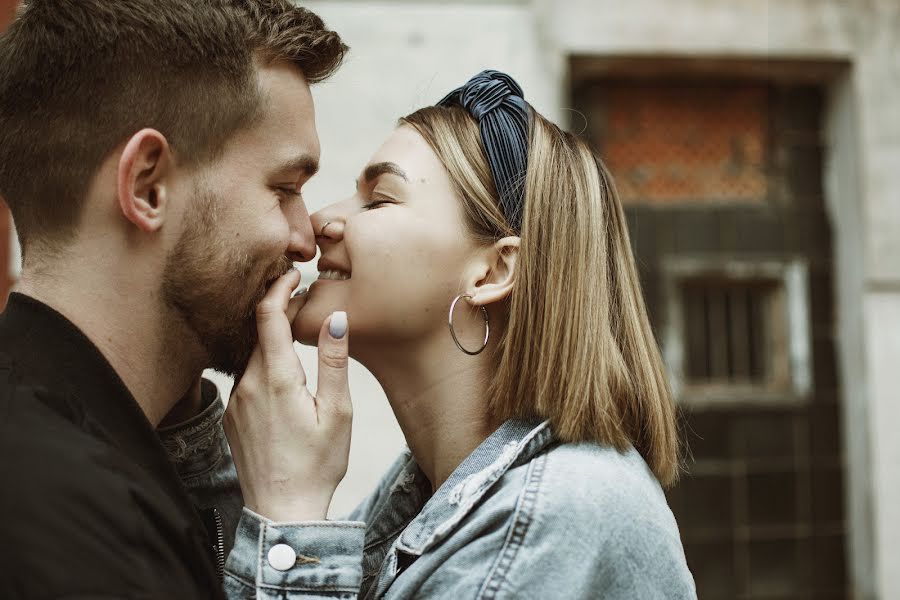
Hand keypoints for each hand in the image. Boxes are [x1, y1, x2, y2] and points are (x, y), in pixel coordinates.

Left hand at [223, 269, 351, 521]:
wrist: (282, 511)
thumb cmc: (317, 464)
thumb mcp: (337, 411)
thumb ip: (332, 361)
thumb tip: (334, 318)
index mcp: (276, 378)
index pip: (267, 315)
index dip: (278, 287)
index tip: (293, 273)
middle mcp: (247, 385)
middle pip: (258, 332)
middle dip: (278, 310)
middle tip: (303, 298)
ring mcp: (236, 402)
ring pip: (252, 356)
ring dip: (271, 340)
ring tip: (297, 335)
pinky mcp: (232, 418)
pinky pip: (246, 379)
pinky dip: (263, 365)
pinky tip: (284, 378)